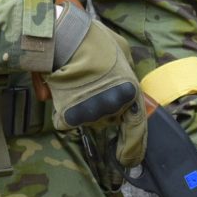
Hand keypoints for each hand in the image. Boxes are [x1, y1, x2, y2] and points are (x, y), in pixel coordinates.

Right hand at [46, 5, 145, 164]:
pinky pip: (66, 121)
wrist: (62, 36)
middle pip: (108, 119)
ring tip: (74, 81)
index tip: (129, 161)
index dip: (133, 147)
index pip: (137, 127)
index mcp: (130, 91)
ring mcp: (91, 112)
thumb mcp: (121, 47)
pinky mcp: (69, 116)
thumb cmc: (92, 38)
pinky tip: (59, 91)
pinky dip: (62, 111)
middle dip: (101, 109)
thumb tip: (122, 78)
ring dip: (82, 107)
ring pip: (87, 119)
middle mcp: (114, 106)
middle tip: (90, 87)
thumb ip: (126, 66)